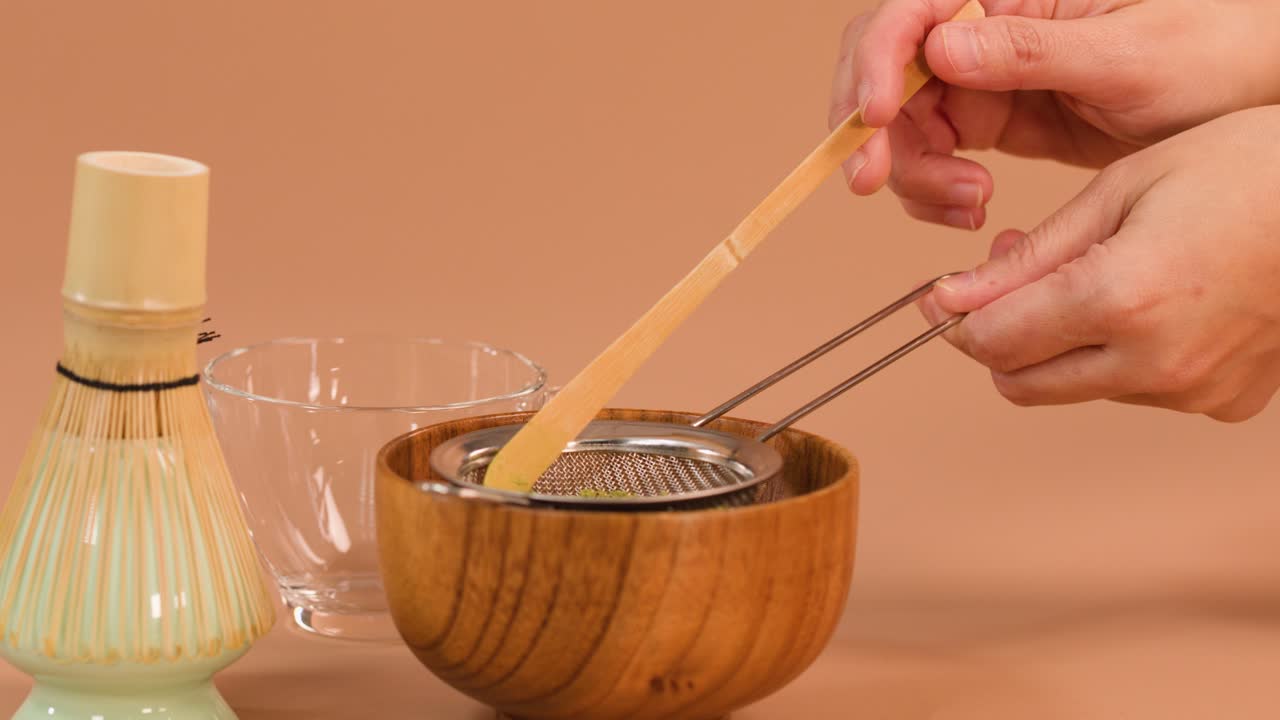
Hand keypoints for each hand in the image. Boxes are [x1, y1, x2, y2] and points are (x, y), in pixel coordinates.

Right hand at [829, 0, 1279, 229]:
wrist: (1251, 97)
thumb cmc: (1214, 52)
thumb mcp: (1129, 54)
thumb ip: (1030, 51)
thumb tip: (941, 49)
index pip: (913, 12)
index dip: (879, 63)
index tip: (879, 119)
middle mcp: (986, 29)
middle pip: (888, 71)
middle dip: (873, 129)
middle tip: (873, 180)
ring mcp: (985, 77)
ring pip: (903, 124)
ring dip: (912, 172)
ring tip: (968, 204)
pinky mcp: (993, 120)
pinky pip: (934, 155)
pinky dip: (935, 191)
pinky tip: (971, 207)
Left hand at [915, 106, 1279, 421]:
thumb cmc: (1243, 170)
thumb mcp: (1119, 189)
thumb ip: (1028, 256)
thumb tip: (951, 300)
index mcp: (1121, 300)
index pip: (992, 344)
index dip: (958, 318)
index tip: (946, 292)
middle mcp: (1156, 363)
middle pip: (1021, 383)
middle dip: (1000, 337)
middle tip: (1012, 279)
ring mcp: (1194, 391)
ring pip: (1075, 388)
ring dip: (1061, 345)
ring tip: (1093, 275)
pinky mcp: (1224, 402)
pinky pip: (1136, 392)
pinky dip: (1120, 356)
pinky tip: (1148, 302)